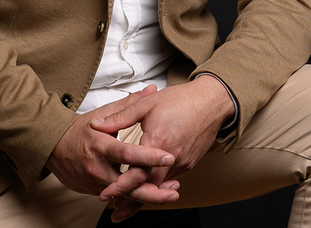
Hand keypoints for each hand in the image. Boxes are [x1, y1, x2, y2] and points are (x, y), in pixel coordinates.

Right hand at [45, 85, 178, 203]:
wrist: (53, 147)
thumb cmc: (80, 129)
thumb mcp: (103, 113)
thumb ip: (130, 104)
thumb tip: (151, 89)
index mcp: (101, 145)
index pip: (128, 154)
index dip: (149, 157)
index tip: (168, 157)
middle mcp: (97, 167)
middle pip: (128, 183)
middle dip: (153, 190)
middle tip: (174, 189)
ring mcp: (95, 182)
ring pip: (124, 195)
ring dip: (147, 196)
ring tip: (169, 194)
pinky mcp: (94, 192)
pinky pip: (117, 197)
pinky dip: (134, 197)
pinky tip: (152, 194)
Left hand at [91, 76, 234, 220]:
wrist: (212, 100)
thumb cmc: (181, 99)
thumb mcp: (147, 104)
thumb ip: (120, 117)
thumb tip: (97, 124)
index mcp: (159, 141)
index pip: (137, 174)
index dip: (120, 186)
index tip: (106, 194)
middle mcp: (172, 157)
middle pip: (149, 188)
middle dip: (131, 201)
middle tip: (116, 211)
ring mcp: (183, 162)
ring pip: (161, 186)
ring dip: (145, 195)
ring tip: (127, 203)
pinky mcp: (190, 163)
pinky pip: (171, 178)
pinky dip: (158, 185)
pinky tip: (149, 186)